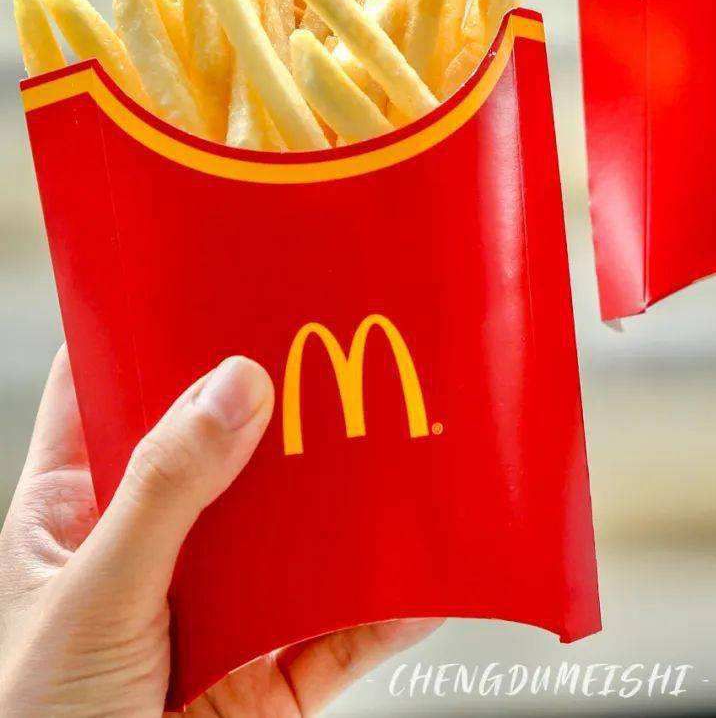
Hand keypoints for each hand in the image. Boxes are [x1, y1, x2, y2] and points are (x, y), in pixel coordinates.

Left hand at [0, 349, 439, 716]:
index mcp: (72, 512)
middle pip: (219, 446)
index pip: (102, 387)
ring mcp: (211, 614)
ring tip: (407, 423)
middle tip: (343, 326)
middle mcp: (146, 548)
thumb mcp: (92, 599)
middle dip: (281, 395)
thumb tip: (239, 383)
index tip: (216, 254)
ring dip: (346, 491)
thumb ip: (165, 494)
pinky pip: (339, 631)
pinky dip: (389, 604)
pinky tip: (429, 566)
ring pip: (291, 531)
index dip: (148, 319)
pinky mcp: (265, 684)